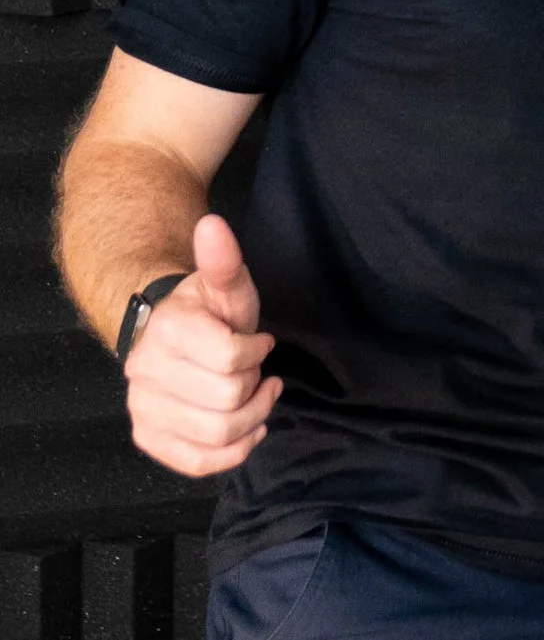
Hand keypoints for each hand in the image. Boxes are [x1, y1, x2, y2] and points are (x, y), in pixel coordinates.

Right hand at [123, 214, 280, 476]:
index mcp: (167, 331)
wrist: (167, 333)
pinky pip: (197, 462)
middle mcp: (144, 372)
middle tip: (252, 369)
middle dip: (254, 384)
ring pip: (217, 434)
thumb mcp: (226, 285)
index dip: (257, 351)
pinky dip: (233, 452)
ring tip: (255, 396)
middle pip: (228, 401)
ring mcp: (142, 408)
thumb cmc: (208, 311)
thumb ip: (224, 261)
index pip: (232, 359)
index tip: (259, 342)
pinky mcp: (148, 437)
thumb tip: (213, 225)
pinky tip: (249, 428)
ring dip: (252, 417)